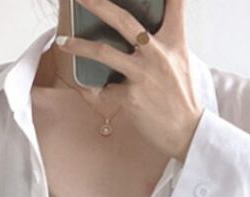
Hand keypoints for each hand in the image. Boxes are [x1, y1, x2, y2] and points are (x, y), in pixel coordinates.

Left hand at [56, 0, 202, 161]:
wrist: (186, 131)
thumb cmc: (180, 96)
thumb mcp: (179, 61)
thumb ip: (162, 42)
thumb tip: (137, 33)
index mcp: (174, 41)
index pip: (175, 4)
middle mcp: (157, 53)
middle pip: (124, 21)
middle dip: (99, 5)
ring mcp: (143, 75)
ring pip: (104, 52)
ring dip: (79, 46)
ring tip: (62, 41)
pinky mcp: (131, 97)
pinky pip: (105, 88)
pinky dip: (96, 89)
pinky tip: (92, 89)